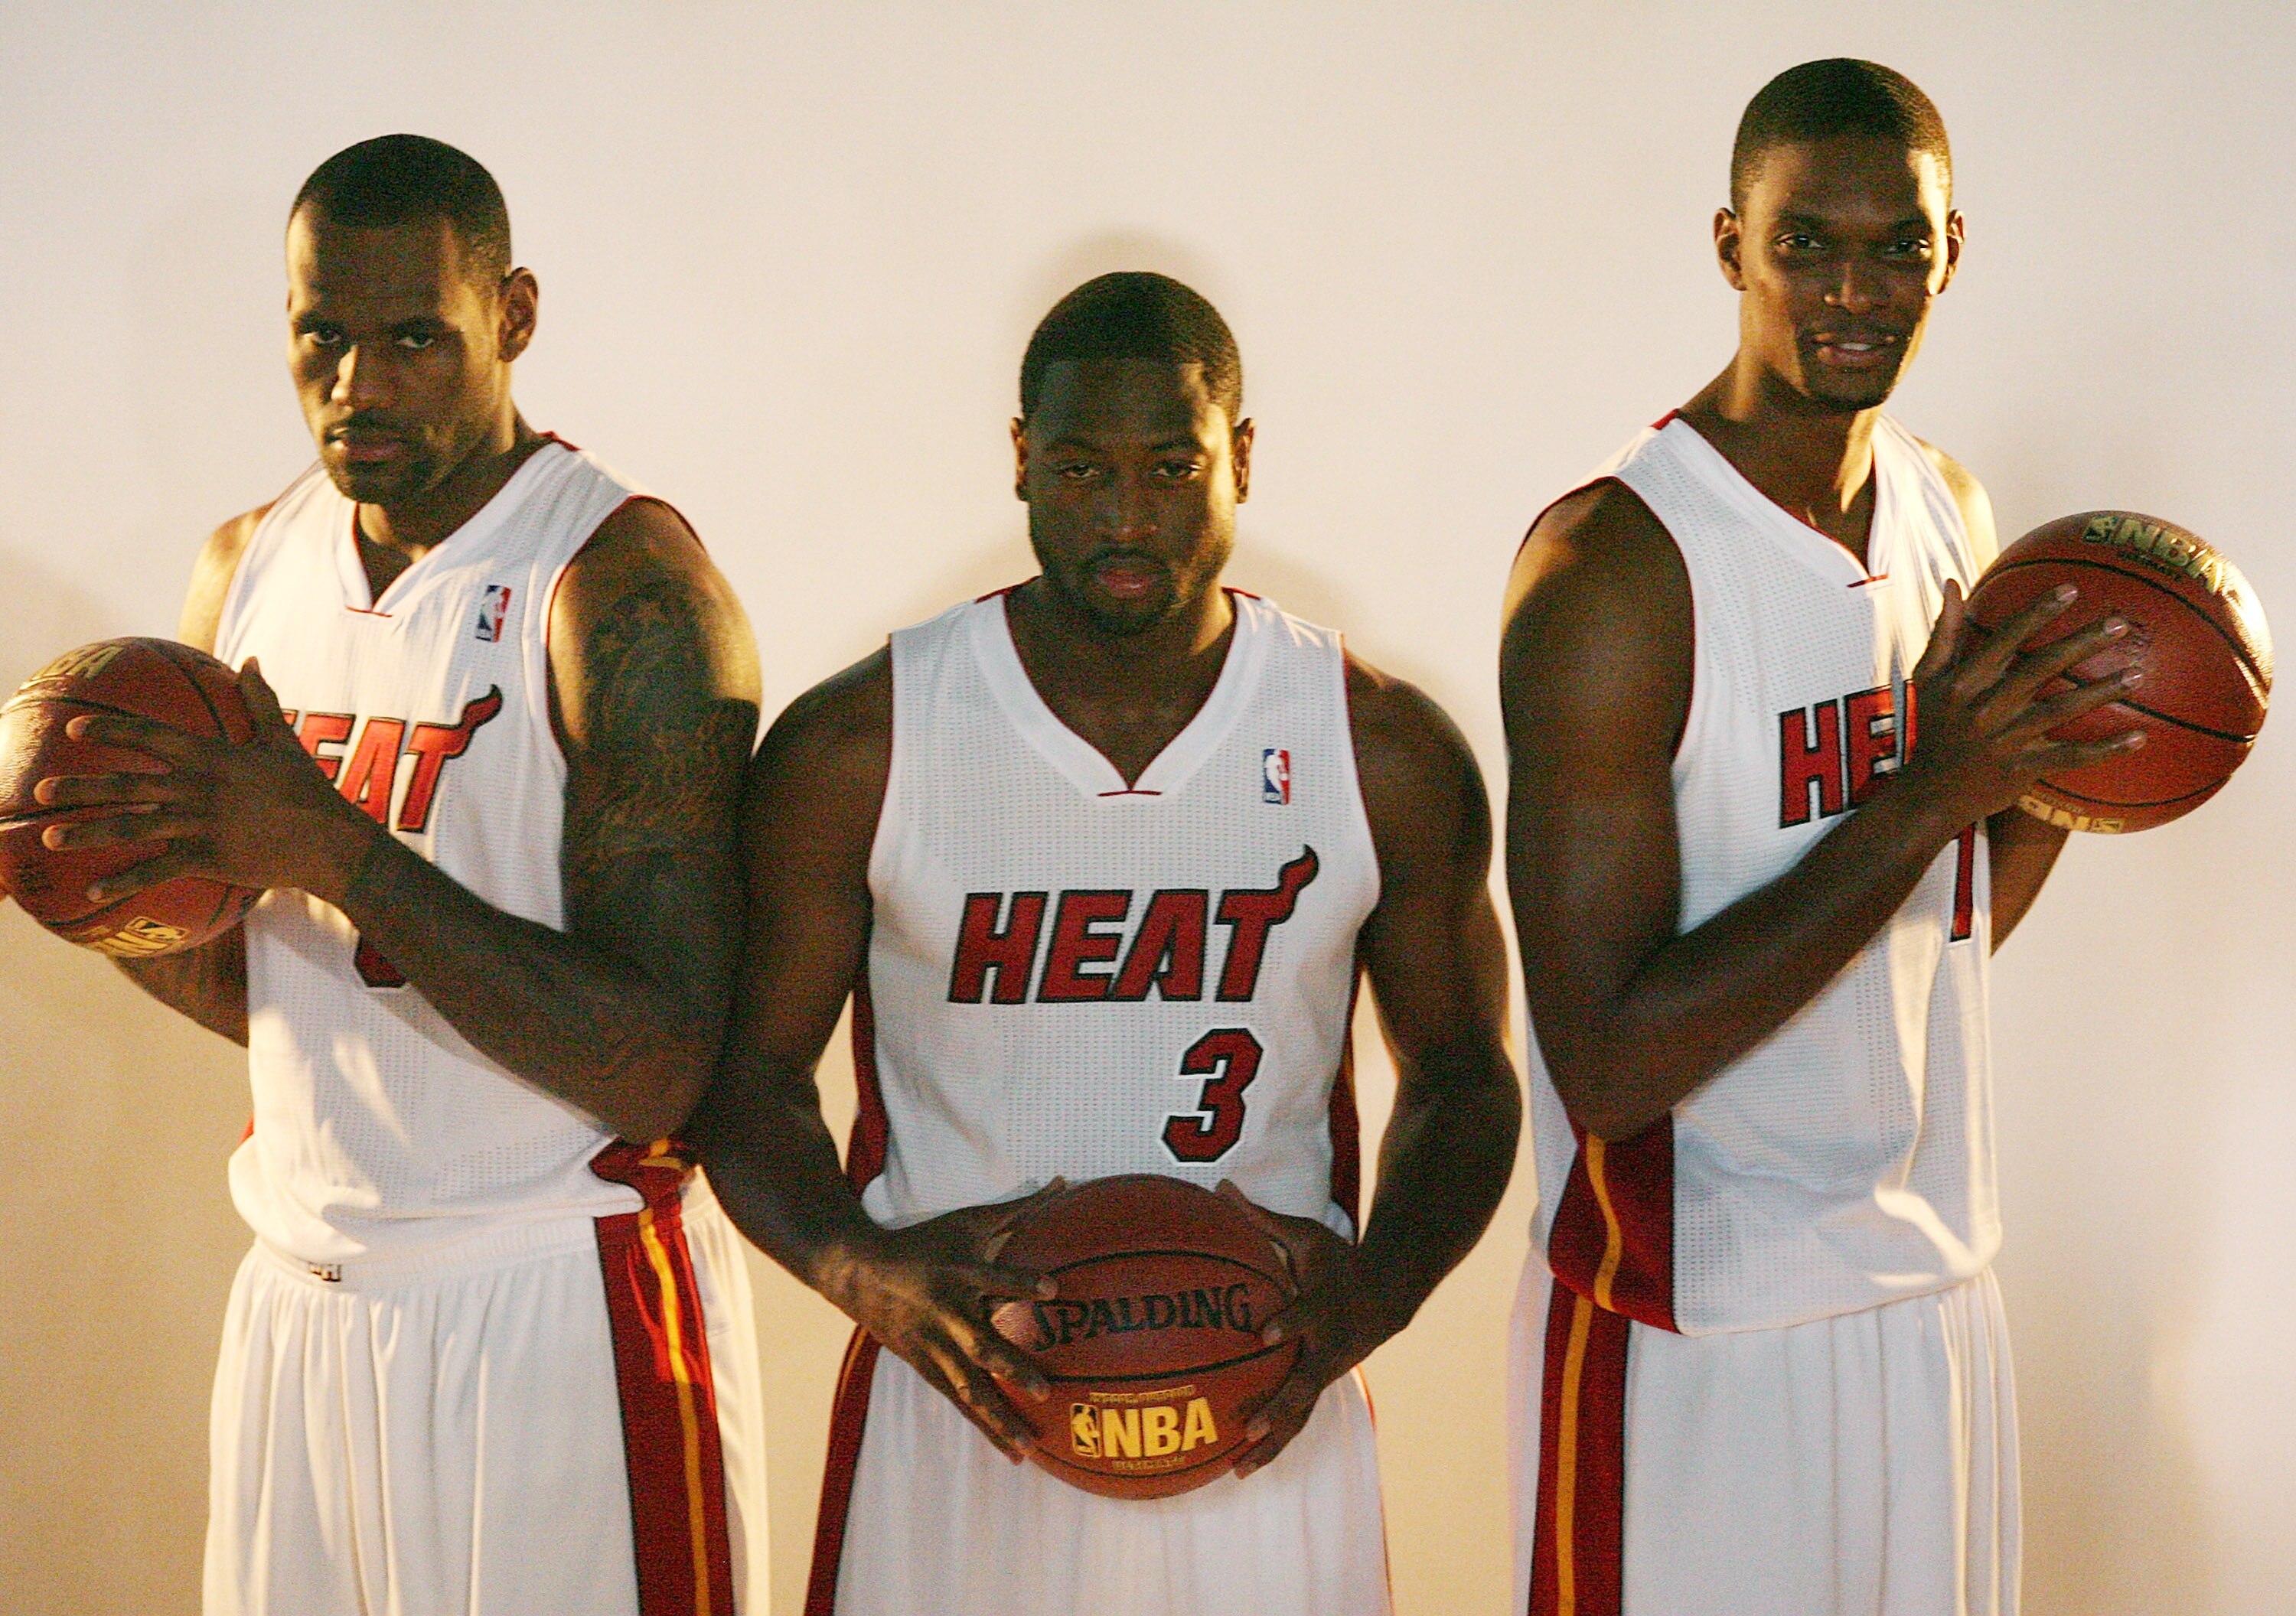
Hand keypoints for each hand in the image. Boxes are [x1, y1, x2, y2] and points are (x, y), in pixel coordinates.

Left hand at [33, 658, 378, 903]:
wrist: (331, 841)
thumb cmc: (308, 790)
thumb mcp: (283, 740)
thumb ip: (260, 701)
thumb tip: (251, 660)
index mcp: (212, 757)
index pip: (150, 738)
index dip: (110, 731)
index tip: (74, 729)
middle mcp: (199, 789)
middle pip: (128, 785)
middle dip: (80, 786)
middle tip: (43, 788)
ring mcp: (201, 825)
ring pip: (133, 828)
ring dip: (88, 833)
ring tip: (52, 837)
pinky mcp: (209, 858)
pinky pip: (157, 870)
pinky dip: (123, 881)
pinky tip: (93, 889)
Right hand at [829, 1180, 1066, 1461]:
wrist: (860, 1273)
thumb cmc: (926, 1242)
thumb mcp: (967, 1221)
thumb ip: (1018, 1208)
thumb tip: (1063, 1181)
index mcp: (958, 1274)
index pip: (994, 1277)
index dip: (1021, 1282)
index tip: (1054, 1289)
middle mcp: (946, 1314)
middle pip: (981, 1346)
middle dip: (1011, 1367)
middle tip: (1045, 1390)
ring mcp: (934, 1347)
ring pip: (969, 1388)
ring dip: (999, 1417)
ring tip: (1031, 1445)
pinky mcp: (926, 1368)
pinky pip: (961, 1402)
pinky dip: (985, 1427)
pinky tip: (1013, 1453)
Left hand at [1219, 1180, 1400, 1478]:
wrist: (1388, 1293)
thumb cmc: (1338, 1261)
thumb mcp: (1306, 1235)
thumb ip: (1261, 1218)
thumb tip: (1219, 1186)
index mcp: (1326, 1306)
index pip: (1309, 1316)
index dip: (1290, 1324)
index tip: (1264, 1334)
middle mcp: (1327, 1346)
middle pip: (1304, 1382)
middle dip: (1278, 1406)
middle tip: (1248, 1427)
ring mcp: (1327, 1372)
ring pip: (1300, 1414)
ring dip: (1273, 1441)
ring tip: (1240, 1467)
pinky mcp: (1321, 1386)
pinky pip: (1296, 1421)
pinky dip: (1274, 1444)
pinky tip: (1241, 1466)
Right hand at [1893, 580, 2146, 831]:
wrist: (1927, 793)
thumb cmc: (1932, 727)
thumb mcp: (1928, 678)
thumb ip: (1945, 632)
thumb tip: (1952, 582)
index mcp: (1964, 682)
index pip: (2003, 640)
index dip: (2035, 614)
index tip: (2070, 589)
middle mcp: (1984, 708)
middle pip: (2038, 669)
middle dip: (2080, 644)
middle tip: (2121, 624)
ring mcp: (2004, 741)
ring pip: (2058, 711)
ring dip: (2099, 692)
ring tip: (2137, 674)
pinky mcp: (2020, 770)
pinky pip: (2068, 757)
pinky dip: (2104, 750)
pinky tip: (2138, 738)